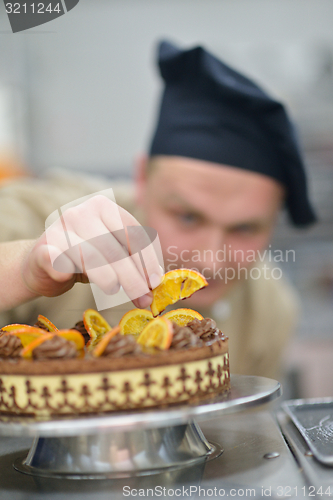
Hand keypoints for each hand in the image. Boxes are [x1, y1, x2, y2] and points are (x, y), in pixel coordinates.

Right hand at [21, 195, 162, 307]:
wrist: (40, 263)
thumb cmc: (83, 258)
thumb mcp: (111, 253)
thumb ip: (132, 260)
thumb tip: (156, 281)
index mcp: (103, 207)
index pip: (132, 232)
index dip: (146, 259)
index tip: (155, 282)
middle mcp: (80, 212)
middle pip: (115, 248)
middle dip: (133, 277)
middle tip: (144, 298)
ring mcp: (59, 229)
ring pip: (92, 257)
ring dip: (109, 279)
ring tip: (116, 292)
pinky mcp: (42, 250)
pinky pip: (60, 262)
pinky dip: (66, 271)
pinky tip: (71, 279)